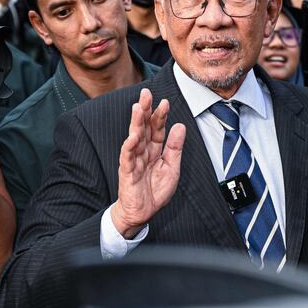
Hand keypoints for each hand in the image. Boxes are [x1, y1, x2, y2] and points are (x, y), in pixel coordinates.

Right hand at [111, 89, 185, 237]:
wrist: (142, 213)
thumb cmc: (154, 191)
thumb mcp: (172, 168)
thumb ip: (175, 147)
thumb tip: (180, 126)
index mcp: (154, 149)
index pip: (157, 129)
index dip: (160, 115)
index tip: (165, 102)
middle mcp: (143, 151)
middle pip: (144, 127)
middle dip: (145, 110)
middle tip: (146, 94)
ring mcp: (134, 160)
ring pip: (134, 137)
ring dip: (136, 122)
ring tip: (138, 108)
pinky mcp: (127, 171)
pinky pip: (128, 157)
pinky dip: (130, 146)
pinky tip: (132, 136)